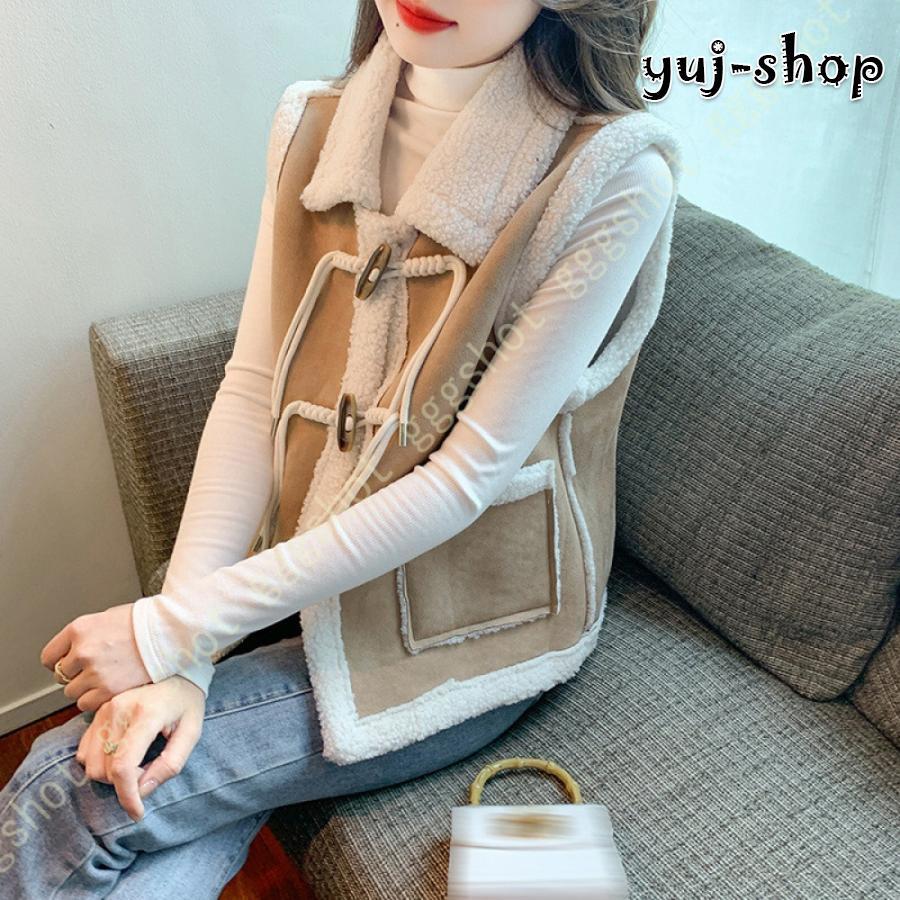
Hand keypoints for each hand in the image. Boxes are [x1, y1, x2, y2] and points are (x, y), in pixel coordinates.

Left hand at [40, 603, 151, 711]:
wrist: (169, 631)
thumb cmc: (144, 622)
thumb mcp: (106, 618)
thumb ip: (85, 636)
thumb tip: (73, 653)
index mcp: (79, 630)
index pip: (49, 657)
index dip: (60, 661)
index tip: (70, 664)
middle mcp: (82, 651)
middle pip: (61, 676)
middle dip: (76, 674)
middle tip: (96, 669)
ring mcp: (94, 672)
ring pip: (72, 692)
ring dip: (85, 688)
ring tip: (105, 678)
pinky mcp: (108, 689)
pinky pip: (86, 703)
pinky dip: (95, 699)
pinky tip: (110, 687)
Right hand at [76, 675, 204, 820]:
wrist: (175, 669)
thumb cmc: (186, 702)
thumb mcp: (191, 732)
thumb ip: (170, 764)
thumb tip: (142, 791)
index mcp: (145, 714)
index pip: (123, 767)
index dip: (127, 796)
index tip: (138, 813)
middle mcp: (118, 711)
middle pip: (104, 770)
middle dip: (124, 783)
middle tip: (148, 772)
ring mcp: (103, 710)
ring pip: (90, 764)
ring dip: (110, 774)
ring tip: (136, 762)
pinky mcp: (96, 713)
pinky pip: (84, 751)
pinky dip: (99, 762)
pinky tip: (121, 754)